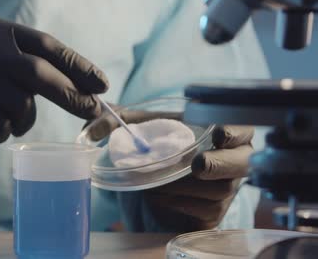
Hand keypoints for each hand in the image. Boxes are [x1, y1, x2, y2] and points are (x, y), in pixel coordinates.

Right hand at [0, 13, 108, 165]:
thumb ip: (32, 65)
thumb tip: (90, 87)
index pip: (44, 43)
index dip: (77, 64)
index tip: (101, 84)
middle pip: (37, 72)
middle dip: (70, 93)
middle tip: (92, 109)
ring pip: (21, 105)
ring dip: (22, 118)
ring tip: (0, 116)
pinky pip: (1, 127)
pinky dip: (1, 131)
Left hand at [84, 104, 253, 230]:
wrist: (154, 181)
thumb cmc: (157, 144)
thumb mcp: (139, 126)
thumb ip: (116, 119)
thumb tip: (90, 128)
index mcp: (223, 131)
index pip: (243, 129)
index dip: (236, 131)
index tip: (219, 132)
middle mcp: (232, 161)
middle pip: (242, 165)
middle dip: (221, 164)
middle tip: (198, 165)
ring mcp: (225, 189)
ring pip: (218, 191)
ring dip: (186, 186)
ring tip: (156, 181)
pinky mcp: (213, 213)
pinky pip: (204, 211)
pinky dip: (178, 203)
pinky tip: (157, 195)